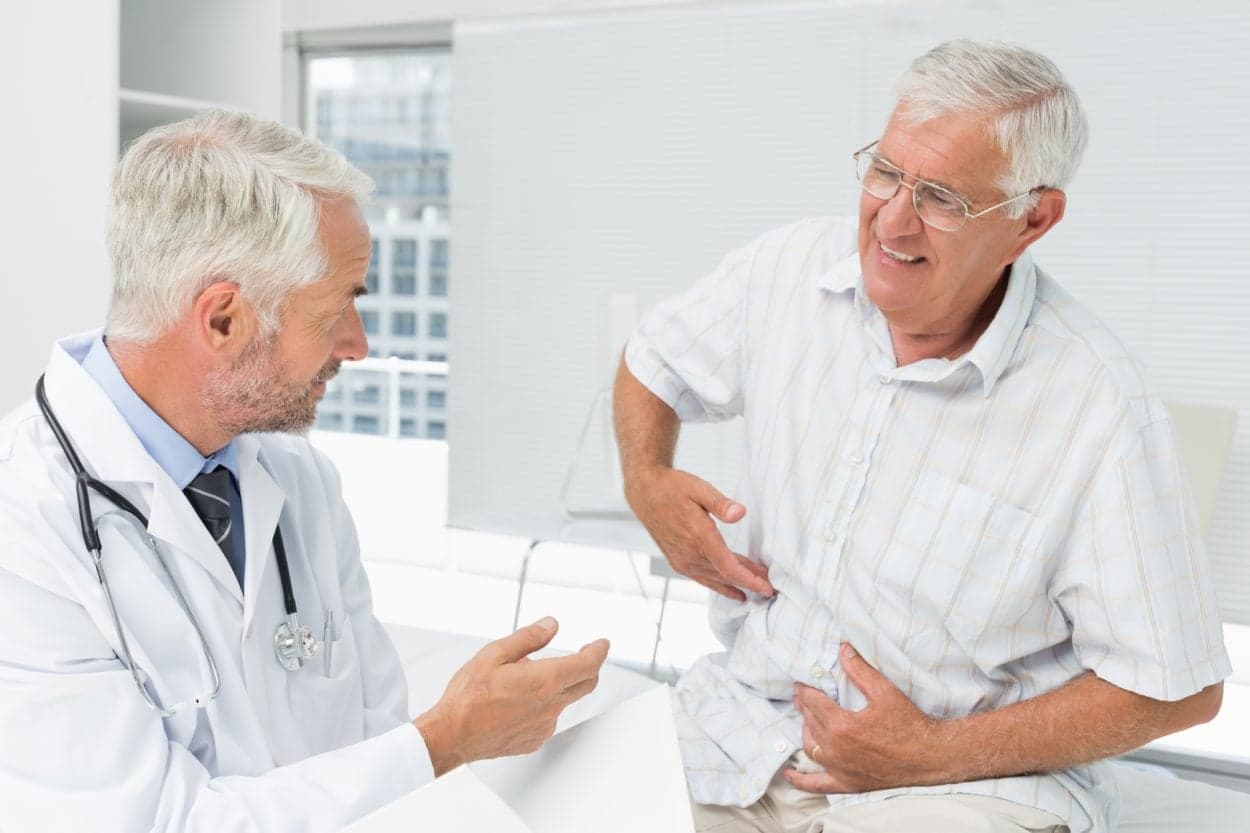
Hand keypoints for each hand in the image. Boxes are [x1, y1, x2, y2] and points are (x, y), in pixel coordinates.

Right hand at [414, 617, 608, 774]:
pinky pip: (548, 719)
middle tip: (583, 653)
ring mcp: (543, 726)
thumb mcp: (494, 654)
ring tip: (526, 678)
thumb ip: (528, 638)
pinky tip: (518, 702)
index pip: (588, 664)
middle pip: (586, 684)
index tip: (601, 643)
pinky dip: (542, 706)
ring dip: (558, 686)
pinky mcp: (534, 740)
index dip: (599, 651)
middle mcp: (549, 706)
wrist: (451, 736)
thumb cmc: (468, 697)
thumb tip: (551, 626)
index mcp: (543, 681)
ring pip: (564, 701)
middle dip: (589, 666)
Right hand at [625, 466, 772, 600]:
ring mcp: (682, 560)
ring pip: (715, 579)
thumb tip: (740, 513)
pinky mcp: (678, 562)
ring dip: (737, 584)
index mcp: (698, 536)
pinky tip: (731, 590)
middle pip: (725, 576)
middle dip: (750, 582)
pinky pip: (703, 579)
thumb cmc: (672, 488)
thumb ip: (720, 503)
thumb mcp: (699, 489)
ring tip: (756, 586)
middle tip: (771, 586)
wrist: (645, 493)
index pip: (729, 568)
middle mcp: (689, 554)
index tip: (767, 588)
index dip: (750, 580)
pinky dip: (720, 585)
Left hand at [784, 644, 948, 793]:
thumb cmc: (910, 724)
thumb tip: (842, 650)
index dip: (804, 690)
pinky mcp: (847, 784)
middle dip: (804, 706)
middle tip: (802, 695)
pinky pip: (817, 785)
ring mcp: (840, 769)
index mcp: (842, 726)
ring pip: (810, 747)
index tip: (801, 682)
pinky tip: (789, 774)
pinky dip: (800, 780)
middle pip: (809, 723)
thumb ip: (860, 670)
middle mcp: (836, 749)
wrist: (930, 757)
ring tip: (805, 719)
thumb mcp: (885, 692)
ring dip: (804, 731)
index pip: (813, 702)